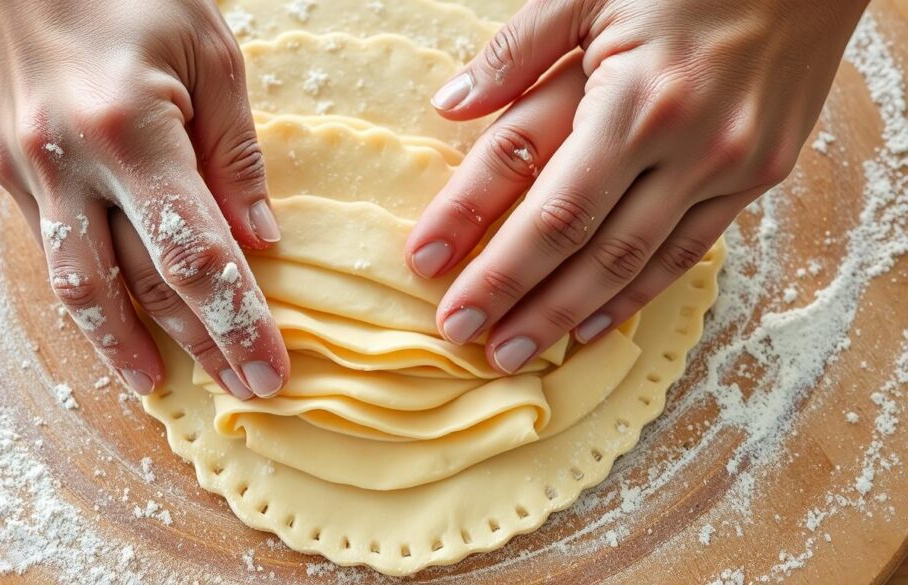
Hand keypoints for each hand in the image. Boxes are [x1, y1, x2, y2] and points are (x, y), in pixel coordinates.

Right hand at [0, 0, 288, 397]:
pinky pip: (55, 253)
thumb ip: (236, 157)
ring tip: (165, 385)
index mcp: (129, 130)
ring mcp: (26, 171)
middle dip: (197, 344)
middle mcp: (67, 163)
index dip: (236, 320)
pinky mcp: (7, 172)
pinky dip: (92, 298)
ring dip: (125, 344)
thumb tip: (260, 241)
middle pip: (139, 284)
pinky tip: (119, 324)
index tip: (270, 370)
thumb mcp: (212, 58)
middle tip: (242, 390)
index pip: (194, 255)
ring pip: (79, 286)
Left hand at [407, 0, 867, 372]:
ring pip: (631, 264)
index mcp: (634, 95)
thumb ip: (520, 50)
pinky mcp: (758, 178)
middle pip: (580, 244)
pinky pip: (686, 254)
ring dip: (566, 314)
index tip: (427, 271)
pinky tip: (592, 324)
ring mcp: (727, 168)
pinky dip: (634, 294)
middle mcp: (683, 144)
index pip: (539, 193)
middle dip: (514, 297)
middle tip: (461, 337)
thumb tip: (451, 104)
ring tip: (515, 351)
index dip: (479, 234)